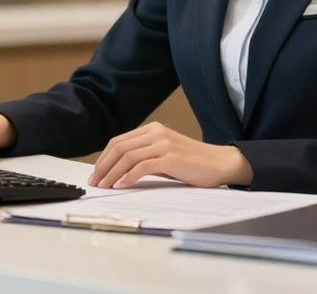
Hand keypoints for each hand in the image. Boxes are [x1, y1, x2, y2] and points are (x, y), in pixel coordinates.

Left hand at [89, 122, 252, 188]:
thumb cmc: (192, 163)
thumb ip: (145, 157)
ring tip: (105, 186)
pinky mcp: (171, 158)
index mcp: (153, 129)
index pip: (119, 141)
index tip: (96, 173)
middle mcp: (156, 133)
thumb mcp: (165, 155)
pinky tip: (122, 186)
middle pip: (119, 147)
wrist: (221, 163)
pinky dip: (128, 176)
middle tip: (95, 182)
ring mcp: (164, 144)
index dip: (103, 158)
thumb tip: (118, 172)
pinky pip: (142, 166)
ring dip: (112, 173)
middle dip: (103, 166)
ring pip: (128, 156)